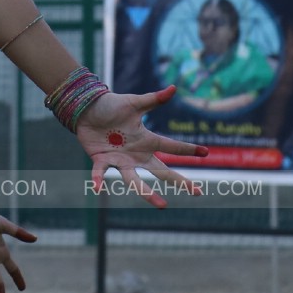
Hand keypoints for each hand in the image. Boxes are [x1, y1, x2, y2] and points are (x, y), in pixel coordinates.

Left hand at [74, 86, 207, 208]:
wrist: (87, 109)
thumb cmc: (112, 107)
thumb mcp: (134, 103)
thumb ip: (153, 100)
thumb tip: (174, 88)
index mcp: (146, 140)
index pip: (171, 146)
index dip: (187, 149)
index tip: (205, 152)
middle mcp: (136, 154)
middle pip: (160, 170)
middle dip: (178, 180)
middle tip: (196, 192)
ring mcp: (120, 160)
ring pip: (134, 179)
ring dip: (145, 192)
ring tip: (162, 205)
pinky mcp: (101, 160)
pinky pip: (100, 172)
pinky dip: (98, 179)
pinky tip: (98, 187)